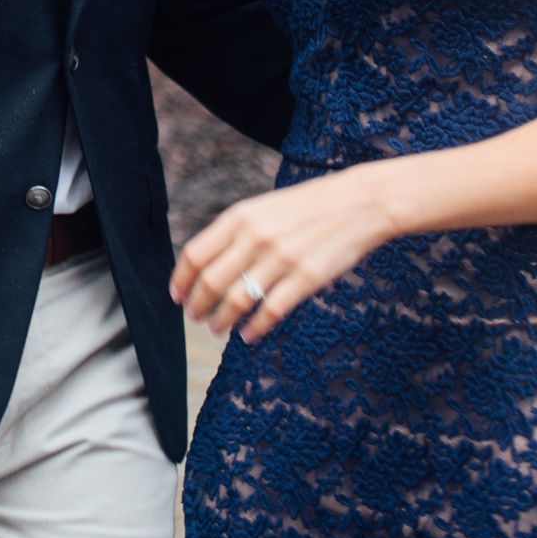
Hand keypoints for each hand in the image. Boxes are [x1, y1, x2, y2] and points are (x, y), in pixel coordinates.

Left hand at [170, 164, 397, 341]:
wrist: (359, 202)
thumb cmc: (308, 207)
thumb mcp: (263, 207)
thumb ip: (235, 231)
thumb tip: (205, 263)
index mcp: (240, 216)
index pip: (196, 254)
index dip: (181, 280)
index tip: (177, 296)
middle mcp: (256, 236)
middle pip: (211, 281)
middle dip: (198, 305)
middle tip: (195, 318)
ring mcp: (282, 258)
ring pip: (238, 300)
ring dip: (222, 320)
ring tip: (218, 328)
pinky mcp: (307, 277)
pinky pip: (271, 310)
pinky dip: (255, 328)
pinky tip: (249, 335)